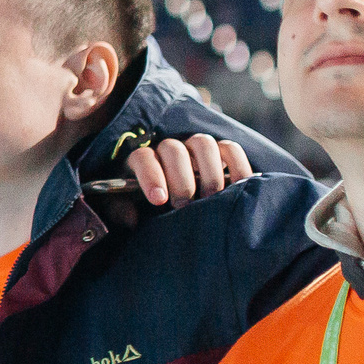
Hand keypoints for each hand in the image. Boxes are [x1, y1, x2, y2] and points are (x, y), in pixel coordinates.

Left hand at [123, 135, 253, 206]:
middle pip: (174, 150)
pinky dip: (237, 166)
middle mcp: (169, 148)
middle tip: (184, 204)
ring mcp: (195, 146)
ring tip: (210, 198)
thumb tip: (131, 219)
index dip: (151, 176)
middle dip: (181, 180)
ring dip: (208, 172)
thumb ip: (123, 211)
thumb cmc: (145, 207)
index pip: (143, 158)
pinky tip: (240, 187)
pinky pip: (230, 149)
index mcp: (141, 160)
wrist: (173, 204)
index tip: (159, 200)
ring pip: (203, 144)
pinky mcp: (220, 151)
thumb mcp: (128, 209)